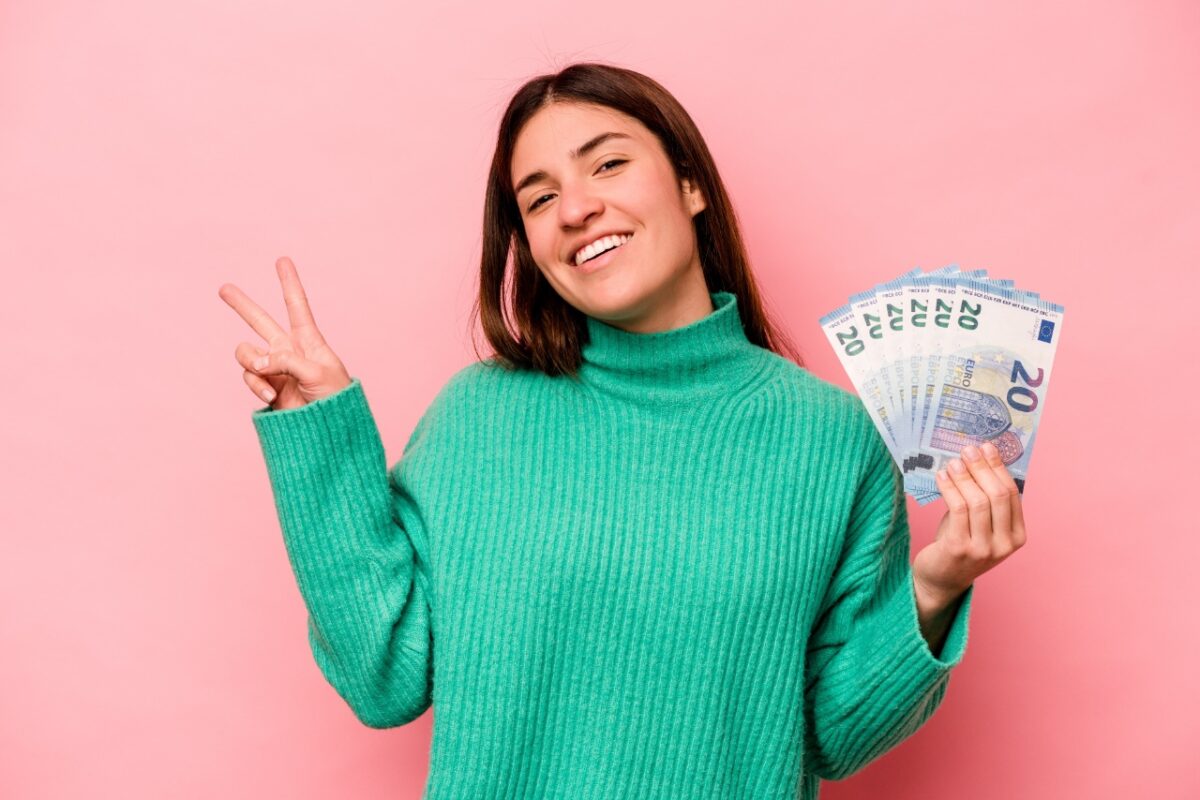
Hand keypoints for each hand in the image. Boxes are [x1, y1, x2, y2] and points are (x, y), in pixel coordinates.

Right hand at [218, 256, 351, 409]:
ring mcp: (274, 369)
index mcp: (308, 341)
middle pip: (260, 321)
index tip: (282, 260)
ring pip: (246, 353)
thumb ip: (284, 361)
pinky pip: (249, 377)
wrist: (328, 430)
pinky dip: (256, 385)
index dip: (289, 282)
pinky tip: (271, 397)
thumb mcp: (316, 372)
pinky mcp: (265, 387)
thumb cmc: (334, 399)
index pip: (297, 306)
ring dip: (252, 363)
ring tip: (267, 378)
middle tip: (224, 288)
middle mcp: (288, 351)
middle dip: (242, 305)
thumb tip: (256, 363)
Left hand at [912, 442, 1027, 603]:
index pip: (1012, 494)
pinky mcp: (960, 549)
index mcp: (1017, 536)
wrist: (941, 580)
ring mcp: (983, 549)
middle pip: (998, 495)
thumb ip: (984, 499)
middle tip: (968, 450)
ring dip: (965, 477)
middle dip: (983, 468)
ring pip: (978, 501)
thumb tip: (978, 459)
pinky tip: (942, 476)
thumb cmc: (960, 545)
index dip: (999, 468)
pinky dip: (950, 488)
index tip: (987, 448)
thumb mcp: (980, 523)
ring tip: (953, 462)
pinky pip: (958, 509)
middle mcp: (1005, 545)